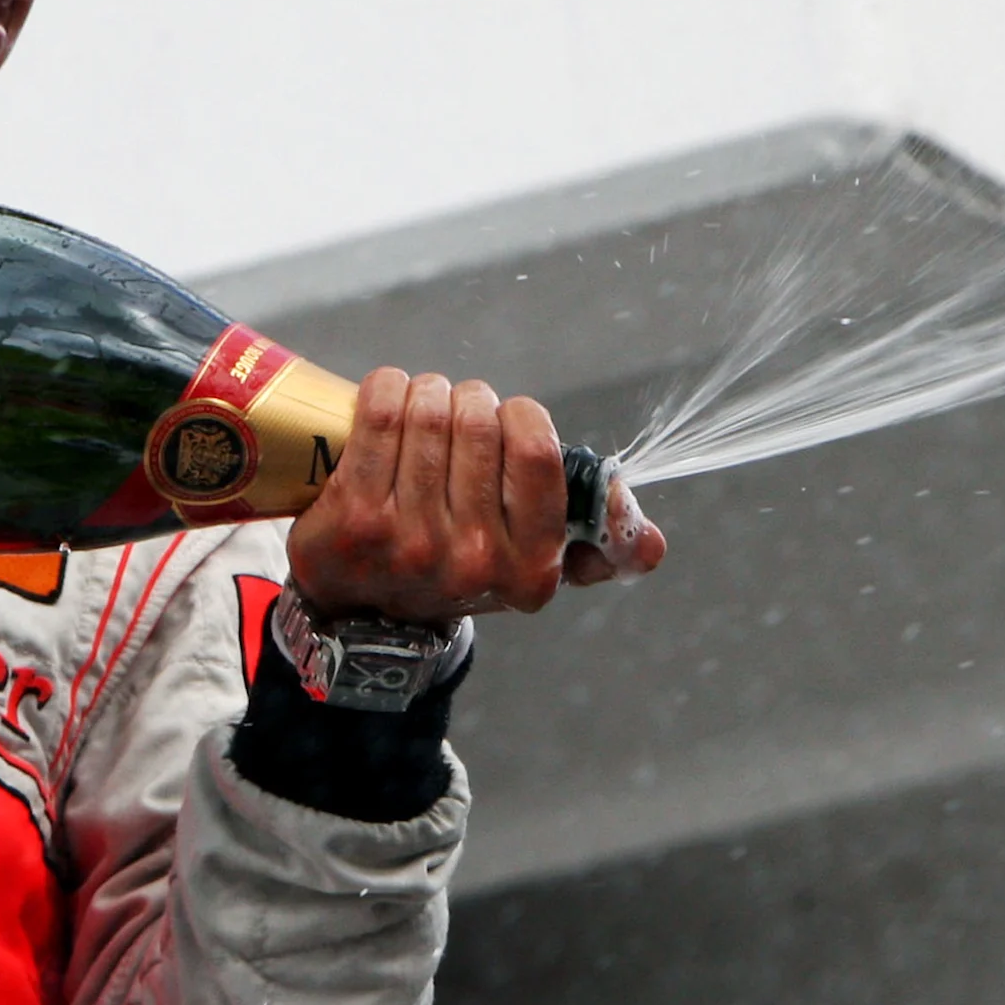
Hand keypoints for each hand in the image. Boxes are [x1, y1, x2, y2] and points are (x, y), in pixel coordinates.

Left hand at [287, 370, 667, 622]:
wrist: (362, 615)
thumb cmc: (454, 570)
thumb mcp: (529, 569)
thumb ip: (598, 548)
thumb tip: (650, 544)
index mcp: (529, 568)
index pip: (539, 453)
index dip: (522, 416)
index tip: (509, 417)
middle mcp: (472, 558)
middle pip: (479, 423)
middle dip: (469, 401)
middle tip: (457, 413)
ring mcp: (408, 538)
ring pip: (430, 413)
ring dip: (428, 391)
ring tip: (423, 406)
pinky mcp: (354, 515)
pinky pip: (381, 414)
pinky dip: (387, 389)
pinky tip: (390, 398)